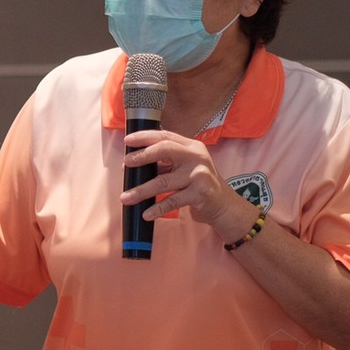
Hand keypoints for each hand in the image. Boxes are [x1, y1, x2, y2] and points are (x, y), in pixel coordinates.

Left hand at [120, 129, 254, 233]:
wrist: (224, 205)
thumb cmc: (200, 185)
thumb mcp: (185, 168)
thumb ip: (166, 163)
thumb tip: (134, 163)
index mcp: (191, 147)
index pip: (165, 136)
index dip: (144, 137)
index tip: (127, 141)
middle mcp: (196, 157)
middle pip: (165, 150)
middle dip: (142, 156)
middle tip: (125, 164)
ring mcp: (199, 175)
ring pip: (163, 181)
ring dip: (141, 190)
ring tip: (125, 197)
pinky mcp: (200, 194)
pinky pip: (172, 201)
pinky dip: (157, 208)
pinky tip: (146, 213)